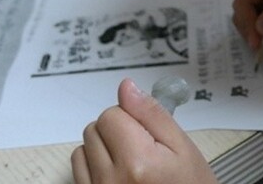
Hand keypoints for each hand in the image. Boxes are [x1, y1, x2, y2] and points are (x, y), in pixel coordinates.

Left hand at [71, 78, 217, 183]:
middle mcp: (112, 181)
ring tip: (130, 164)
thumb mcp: (182, 147)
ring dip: (103, 149)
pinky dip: (94, 167)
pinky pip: (79, 170)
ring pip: (84, 148)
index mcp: (137, 162)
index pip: (111, 114)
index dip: (130, 118)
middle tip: (142, 149)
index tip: (146, 133)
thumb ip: (152, 113)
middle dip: (116, 131)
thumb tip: (126, 87)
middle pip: (95, 128)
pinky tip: (117, 174)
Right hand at [232, 0, 262, 49]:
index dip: (247, 23)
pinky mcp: (259, 4)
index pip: (244, 2)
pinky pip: (253, 20)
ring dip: (256, 33)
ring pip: (245, 18)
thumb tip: (260, 28)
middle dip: (251, 31)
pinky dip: (260, 32)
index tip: (256, 42)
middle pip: (241, 11)